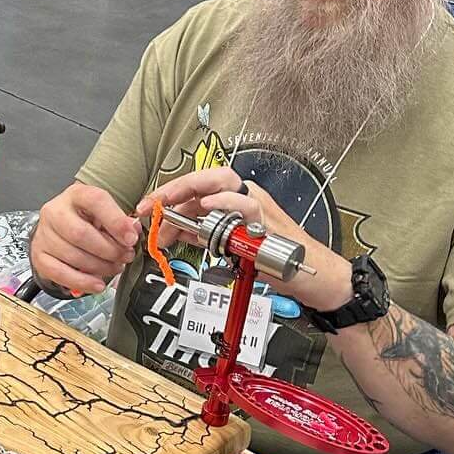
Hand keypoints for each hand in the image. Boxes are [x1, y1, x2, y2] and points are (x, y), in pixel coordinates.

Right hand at [30, 182, 141, 294]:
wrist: (59, 230)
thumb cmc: (85, 220)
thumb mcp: (105, 214)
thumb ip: (121, 221)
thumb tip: (132, 231)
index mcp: (75, 195)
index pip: (95, 201)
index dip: (116, 221)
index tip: (131, 238)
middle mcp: (55, 211)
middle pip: (81, 233)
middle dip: (109, 250)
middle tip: (125, 256)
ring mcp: (44, 234)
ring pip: (72, 256)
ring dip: (100, 267)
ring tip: (115, 267)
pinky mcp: (39, 256)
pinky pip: (60, 273)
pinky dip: (82, 282)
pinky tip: (97, 283)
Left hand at [137, 167, 351, 308]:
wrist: (308, 276)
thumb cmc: (272, 258)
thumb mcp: (226, 244)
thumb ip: (201, 232)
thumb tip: (173, 227)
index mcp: (234, 200)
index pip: (196, 188)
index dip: (168, 195)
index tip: (145, 209)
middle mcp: (245, 197)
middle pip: (207, 177)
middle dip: (174, 188)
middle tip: (149, 205)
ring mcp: (258, 206)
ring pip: (224, 182)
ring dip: (191, 191)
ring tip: (167, 203)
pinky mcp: (268, 222)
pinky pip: (247, 205)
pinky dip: (225, 203)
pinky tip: (207, 207)